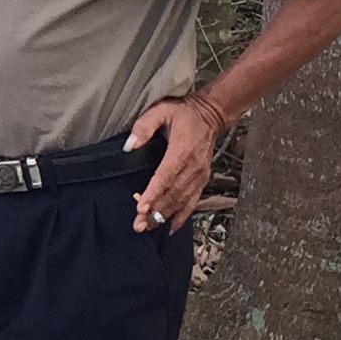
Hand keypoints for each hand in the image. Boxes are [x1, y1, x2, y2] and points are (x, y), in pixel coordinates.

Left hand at [126, 94, 224, 232]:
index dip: (153, 193)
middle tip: (138, 225)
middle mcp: (192, 167)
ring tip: (147, 227)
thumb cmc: (184, 113)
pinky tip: (171, 228)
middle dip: (155, 212)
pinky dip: (183, 216)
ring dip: (164, 216)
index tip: (142, 207)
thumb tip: (129, 146)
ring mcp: (199, 175)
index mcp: (181, 151)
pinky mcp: (202, 179)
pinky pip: (193, 202)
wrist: (211, 115)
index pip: (165, 176)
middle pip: (172, 194)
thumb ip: (144, 127)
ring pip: (181, 201)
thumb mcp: (161, 111)